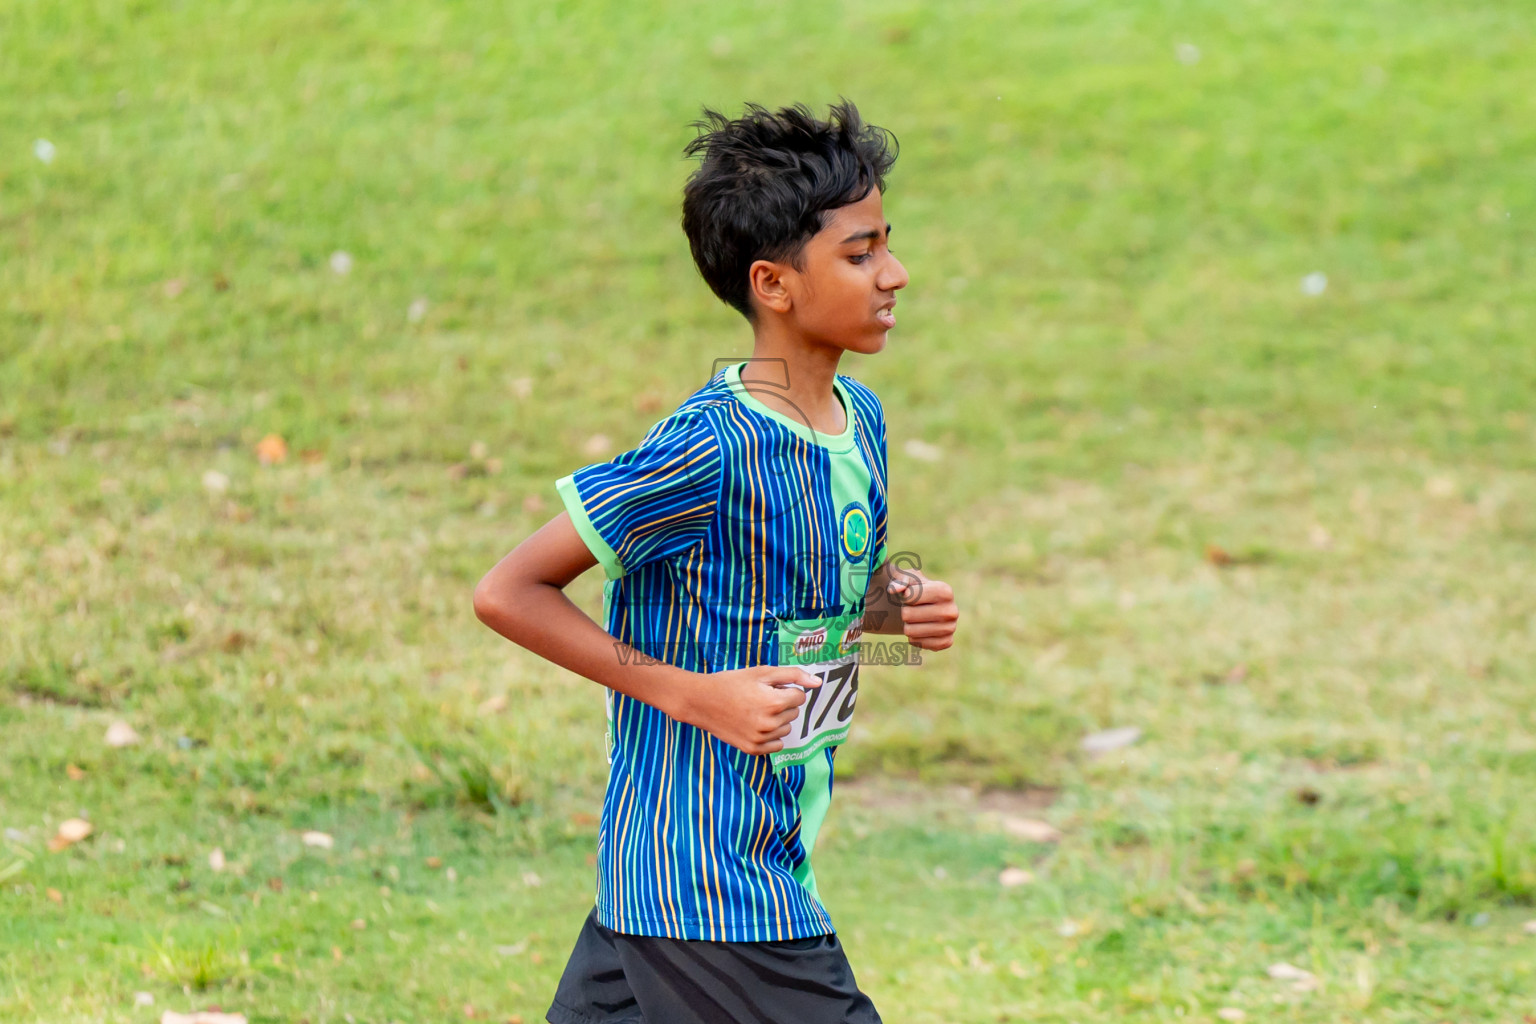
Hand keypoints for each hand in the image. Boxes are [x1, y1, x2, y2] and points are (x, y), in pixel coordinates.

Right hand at [673, 665, 821, 755]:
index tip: (768, 688)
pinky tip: (753, 724)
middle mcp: (769, 724)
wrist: (701, 701)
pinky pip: (776, 744)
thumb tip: (818, 683)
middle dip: (782, 703)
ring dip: (777, 719)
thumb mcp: (762, 672)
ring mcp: (761, 739)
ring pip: (786, 728)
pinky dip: (770, 735)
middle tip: (758, 697)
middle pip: (794, 712)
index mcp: (774, 702)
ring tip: (754, 710)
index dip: (786, 689)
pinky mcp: (752, 749)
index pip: (800, 696)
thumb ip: (793, 675)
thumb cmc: (732, 683)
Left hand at [888, 569, 958, 651]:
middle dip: (905, 611)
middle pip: (907, 615)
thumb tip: (894, 589)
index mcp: (945, 591)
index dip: (905, 596)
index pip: (910, 596)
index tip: (912, 594)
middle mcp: (952, 610)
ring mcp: (951, 628)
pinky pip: (918, 643)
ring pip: (910, 631)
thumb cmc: (916, 590)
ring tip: (916, 619)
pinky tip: (921, 630)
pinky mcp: (946, 642)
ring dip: (908, 625)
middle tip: (913, 609)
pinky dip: (914, 638)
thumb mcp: (908, 578)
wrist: (926, 607)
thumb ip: (900, 580)